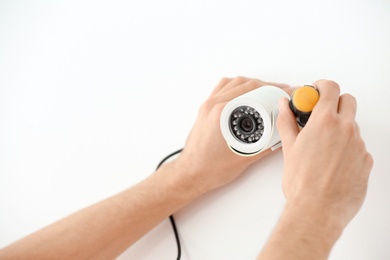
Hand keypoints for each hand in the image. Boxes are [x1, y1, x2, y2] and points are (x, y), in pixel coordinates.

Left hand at [172, 76, 291, 194]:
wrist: (191, 173)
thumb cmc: (211, 169)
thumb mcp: (246, 156)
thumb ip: (267, 144)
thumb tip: (282, 133)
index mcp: (222, 113)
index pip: (255, 92)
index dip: (274, 91)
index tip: (286, 93)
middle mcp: (214, 105)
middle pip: (246, 84)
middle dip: (268, 86)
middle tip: (282, 91)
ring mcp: (208, 105)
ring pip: (234, 83)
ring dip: (253, 84)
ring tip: (268, 90)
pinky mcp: (206, 109)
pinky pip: (222, 88)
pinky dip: (237, 86)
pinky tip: (246, 91)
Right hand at [277, 79, 373, 228]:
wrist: (317, 210)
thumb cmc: (302, 183)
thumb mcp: (289, 148)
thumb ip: (287, 121)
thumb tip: (284, 106)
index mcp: (324, 122)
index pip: (330, 88)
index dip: (321, 86)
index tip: (315, 91)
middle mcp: (346, 130)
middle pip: (348, 101)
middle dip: (334, 102)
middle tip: (319, 115)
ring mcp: (359, 145)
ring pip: (352, 125)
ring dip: (340, 128)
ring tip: (322, 148)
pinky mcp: (366, 161)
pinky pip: (358, 147)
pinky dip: (347, 149)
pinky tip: (333, 163)